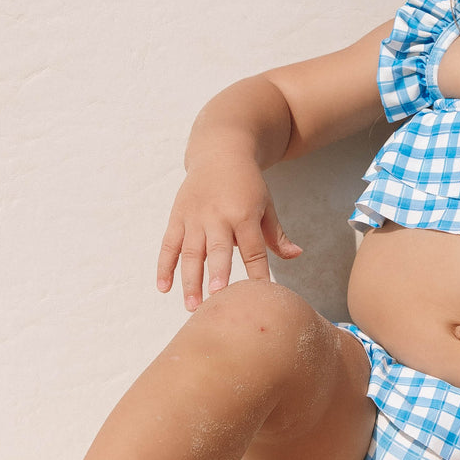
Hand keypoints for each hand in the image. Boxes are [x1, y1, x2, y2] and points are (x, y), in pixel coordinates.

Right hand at [156, 158, 301, 311]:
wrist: (220, 152)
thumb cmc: (248, 184)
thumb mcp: (266, 205)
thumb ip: (276, 235)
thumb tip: (296, 256)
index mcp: (244, 214)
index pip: (253, 249)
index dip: (257, 272)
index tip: (259, 296)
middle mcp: (217, 216)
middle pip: (218, 250)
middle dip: (217, 274)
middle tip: (217, 299)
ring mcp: (194, 217)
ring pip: (190, 252)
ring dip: (190, 280)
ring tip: (193, 307)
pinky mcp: (177, 216)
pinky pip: (169, 244)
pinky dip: (164, 266)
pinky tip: (163, 288)